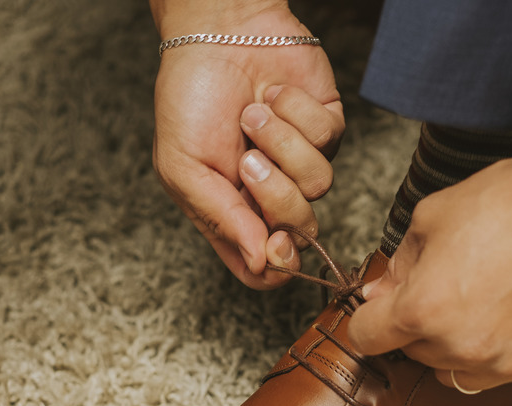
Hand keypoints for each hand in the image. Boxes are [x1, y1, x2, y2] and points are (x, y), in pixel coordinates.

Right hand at [152, 5, 342, 288]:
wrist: (215, 30)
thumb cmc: (189, 96)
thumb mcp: (183, 165)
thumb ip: (221, 218)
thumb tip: (262, 264)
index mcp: (233, 213)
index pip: (265, 268)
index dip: (276, 266)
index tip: (273, 242)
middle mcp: (271, 194)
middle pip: (299, 231)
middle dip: (276, 194)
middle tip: (247, 159)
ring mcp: (301, 161)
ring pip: (318, 185)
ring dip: (282, 143)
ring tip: (253, 114)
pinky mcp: (325, 127)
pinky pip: (328, 138)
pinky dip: (296, 112)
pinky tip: (273, 94)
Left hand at [346, 69, 511, 390]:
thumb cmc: (511, 202)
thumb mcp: (433, 216)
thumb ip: (400, 264)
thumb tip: (379, 297)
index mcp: (422, 310)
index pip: (366, 339)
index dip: (371, 320)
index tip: (382, 310)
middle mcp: (460, 347)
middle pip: (413, 355)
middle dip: (420, 326)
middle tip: (451, 287)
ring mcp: (505, 365)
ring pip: (455, 372)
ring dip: (458, 346)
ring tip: (485, 303)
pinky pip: (504, 373)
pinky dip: (503, 351)